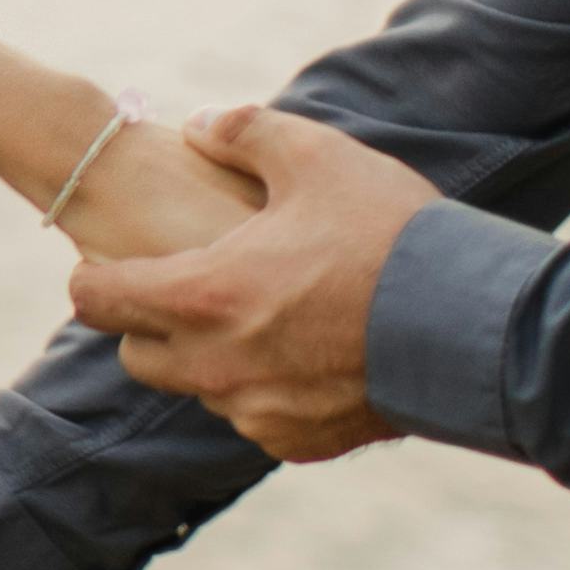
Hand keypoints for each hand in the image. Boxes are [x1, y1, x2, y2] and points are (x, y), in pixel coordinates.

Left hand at [63, 101, 408, 462]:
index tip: (119, 261)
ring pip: (200, 388)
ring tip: (267, 315)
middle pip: (137, 356)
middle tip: (197, 286)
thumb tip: (199, 126)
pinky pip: (255, 419)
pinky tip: (308, 354)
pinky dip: (265, 391)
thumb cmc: (389, 234)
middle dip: (151, 323)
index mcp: (202, 296)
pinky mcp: (298, 443)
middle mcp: (216, 366)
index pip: (97, 300)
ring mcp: (257, 412)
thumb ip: (245, 132)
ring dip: (213, 357)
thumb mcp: (318, 157)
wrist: (473, 326)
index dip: (99, 275)